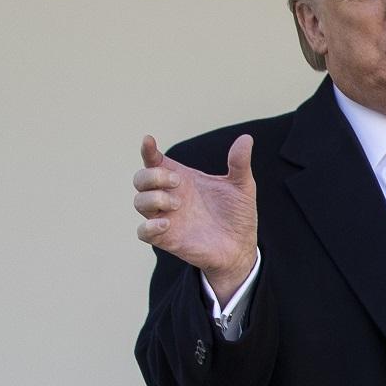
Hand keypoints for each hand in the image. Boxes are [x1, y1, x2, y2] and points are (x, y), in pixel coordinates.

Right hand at [133, 133, 257, 300]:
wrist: (241, 247)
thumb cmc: (236, 215)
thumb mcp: (241, 187)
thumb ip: (239, 164)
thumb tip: (247, 139)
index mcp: (181, 179)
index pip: (154, 161)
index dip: (147, 149)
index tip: (149, 140)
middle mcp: (169, 196)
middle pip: (140, 179)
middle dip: (152, 176)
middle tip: (178, 182)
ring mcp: (166, 217)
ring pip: (139, 202)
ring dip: (153, 198)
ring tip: (178, 203)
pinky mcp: (167, 239)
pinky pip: (143, 232)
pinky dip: (149, 226)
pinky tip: (167, 223)